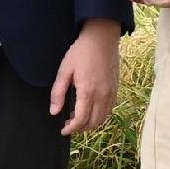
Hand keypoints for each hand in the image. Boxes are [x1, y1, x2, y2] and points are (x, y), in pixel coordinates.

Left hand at [47, 21, 123, 138]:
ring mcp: (111, 92)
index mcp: (88, 91)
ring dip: (90, 123)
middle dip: (80, 128)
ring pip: (103, 118)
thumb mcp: (64, 70)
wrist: (102, 38)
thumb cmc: (81, 52)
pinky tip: (90, 109)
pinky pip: (109, 109)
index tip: (63, 130)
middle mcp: (102, 95)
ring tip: (77, 117)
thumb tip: (54, 112)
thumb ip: (58, 93)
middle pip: (93, 123)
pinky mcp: (116, 88)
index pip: (81, 120)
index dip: (71, 129)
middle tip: (69, 125)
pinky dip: (99, 115)